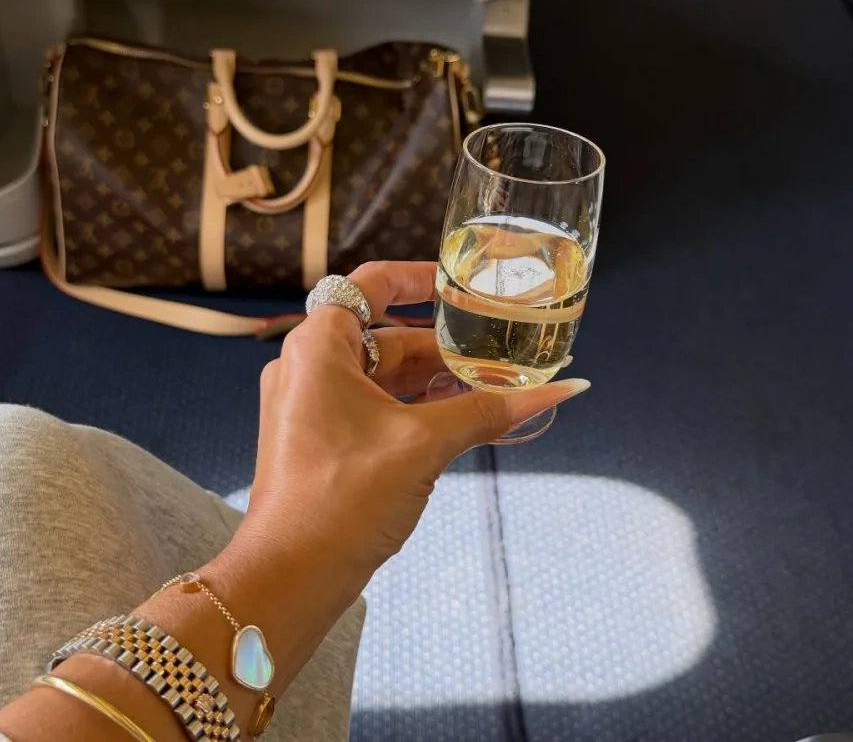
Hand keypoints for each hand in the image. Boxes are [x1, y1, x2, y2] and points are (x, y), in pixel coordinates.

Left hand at [236, 260, 590, 595]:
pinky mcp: (317, 441)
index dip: (418, 277)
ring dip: (432, 381)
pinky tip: (460, 420)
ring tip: (491, 388)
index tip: (462, 286)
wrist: (290, 575)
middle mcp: (307, 368)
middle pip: (383, 335)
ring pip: (380, 376)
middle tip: (497, 350)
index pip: (369, 284)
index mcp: (318, 347)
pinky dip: (412, 408)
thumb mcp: (424, 445)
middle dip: (442, 345)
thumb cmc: (344, 497)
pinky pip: (371, 407)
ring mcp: (309, 407)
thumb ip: (488, 411)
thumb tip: (561, 389)